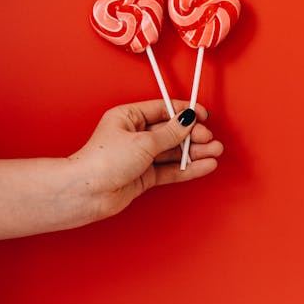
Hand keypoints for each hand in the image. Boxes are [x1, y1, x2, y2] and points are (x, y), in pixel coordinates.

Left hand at [68, 99, 223, 221]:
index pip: (163, 110)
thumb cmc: (104, 161)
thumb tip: (187, 120)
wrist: (87, 193)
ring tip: (215, 153)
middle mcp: (135, 135)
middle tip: (210, 139)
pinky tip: (204, 166)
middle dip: (193, 135)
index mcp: (129, 117)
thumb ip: (170, 133)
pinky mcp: (144, 176)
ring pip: (173, 152)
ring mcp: (140, 156)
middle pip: (170, 132)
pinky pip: (170, 169)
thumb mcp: (143, 142)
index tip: (203, 116)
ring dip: (194, 152)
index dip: (184, 112)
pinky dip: (188, 168)